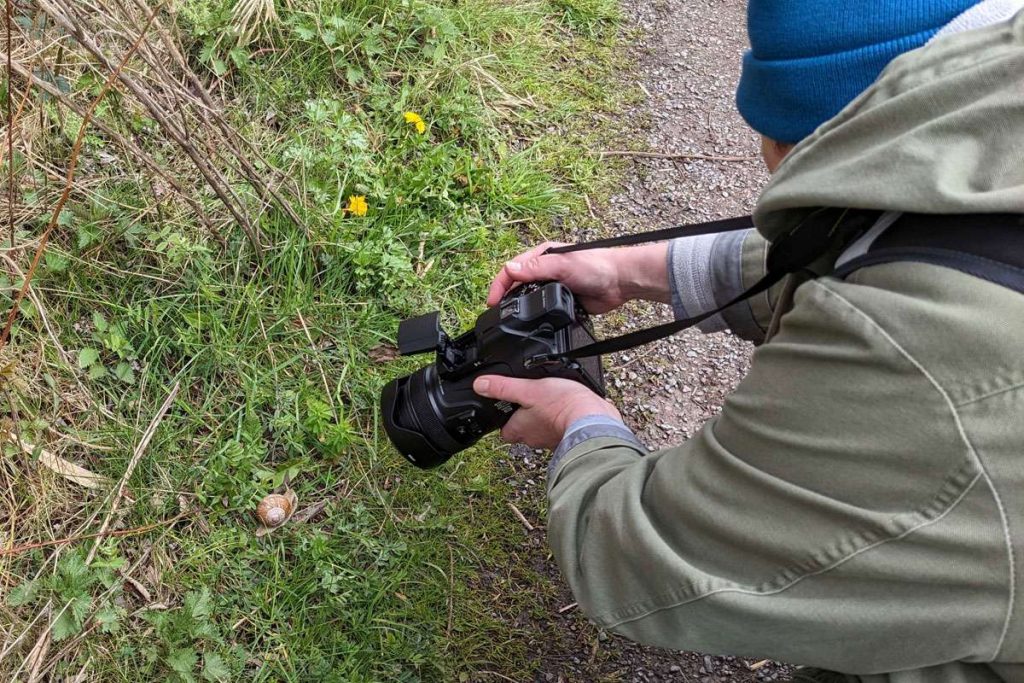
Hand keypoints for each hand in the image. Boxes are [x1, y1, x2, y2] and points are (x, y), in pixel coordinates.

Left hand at [473, 375, 621, 449]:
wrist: (593, 418)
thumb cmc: (561, 405)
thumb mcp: (528, 389)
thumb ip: (503, 387)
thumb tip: (479, 385)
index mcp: (520, 429)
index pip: (504, 431)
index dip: (503, 420)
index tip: (506, 408)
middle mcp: (534, 438)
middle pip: (523, 431)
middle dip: (524, 419)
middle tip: (528, 402)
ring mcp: (552, 440)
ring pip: (542, 430)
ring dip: (543, 419)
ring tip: (548, 402)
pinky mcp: (569, 436)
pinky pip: (560, 428)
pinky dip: (560, 420)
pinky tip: (565, 408)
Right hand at [486, 242, 670, 313]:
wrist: (621, 282)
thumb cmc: (596, 265)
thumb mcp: (562, 264)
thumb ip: (536, 268)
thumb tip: (510, 269)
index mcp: (542, 256)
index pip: (512, 270)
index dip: (499, 285)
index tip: (492, 302)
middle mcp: (545, 271)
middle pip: (517, 286)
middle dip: (505, 299)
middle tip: (496, 316)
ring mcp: (553, 287)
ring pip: (530, 300)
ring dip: (520, 309)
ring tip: (509, 323)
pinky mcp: (563, 302)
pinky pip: (544, 311)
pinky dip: (537, 317)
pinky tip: (532, 326)